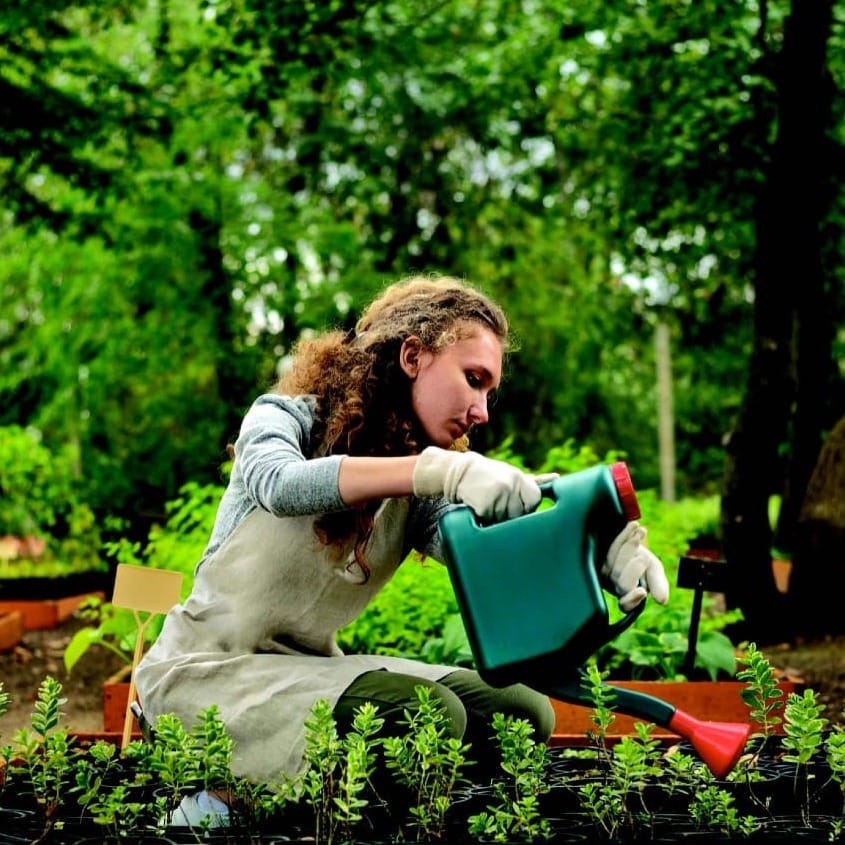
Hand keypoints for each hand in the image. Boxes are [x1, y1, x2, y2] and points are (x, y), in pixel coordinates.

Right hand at [413, 447, 547, 520]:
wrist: (456, 472)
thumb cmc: (486, 476)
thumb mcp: (511, 474)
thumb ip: (533, 481)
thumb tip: (557, 479)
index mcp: (520, 478)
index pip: (534, 501)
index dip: (524, 505)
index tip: (512, 500)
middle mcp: (512, 485)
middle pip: (520, 514)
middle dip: (508, 513)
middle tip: (495, 500)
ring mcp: (499, 494)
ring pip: (505, 521)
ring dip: (495, 517)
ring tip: (485, 502)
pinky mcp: (486, 504)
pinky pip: (489, 522)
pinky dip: (482, 519)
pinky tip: (477, 506)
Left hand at [601, 521, 669, 611]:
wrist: (632, 541)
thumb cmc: (645, 561)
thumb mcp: (654, 571)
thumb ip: (658, 584)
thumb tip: (662, 601)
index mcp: (628, 595)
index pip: (627, 605)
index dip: (632, 600)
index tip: (642, 592)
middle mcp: (614, 585)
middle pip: (622, 582)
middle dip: (635, 568)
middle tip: (644, 557)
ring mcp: (605, 570)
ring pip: (614, 562)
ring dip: (630, 547)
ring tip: (642, 534)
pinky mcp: (599, 556)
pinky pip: (610, 546)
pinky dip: (624, 535)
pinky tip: (634, 526)